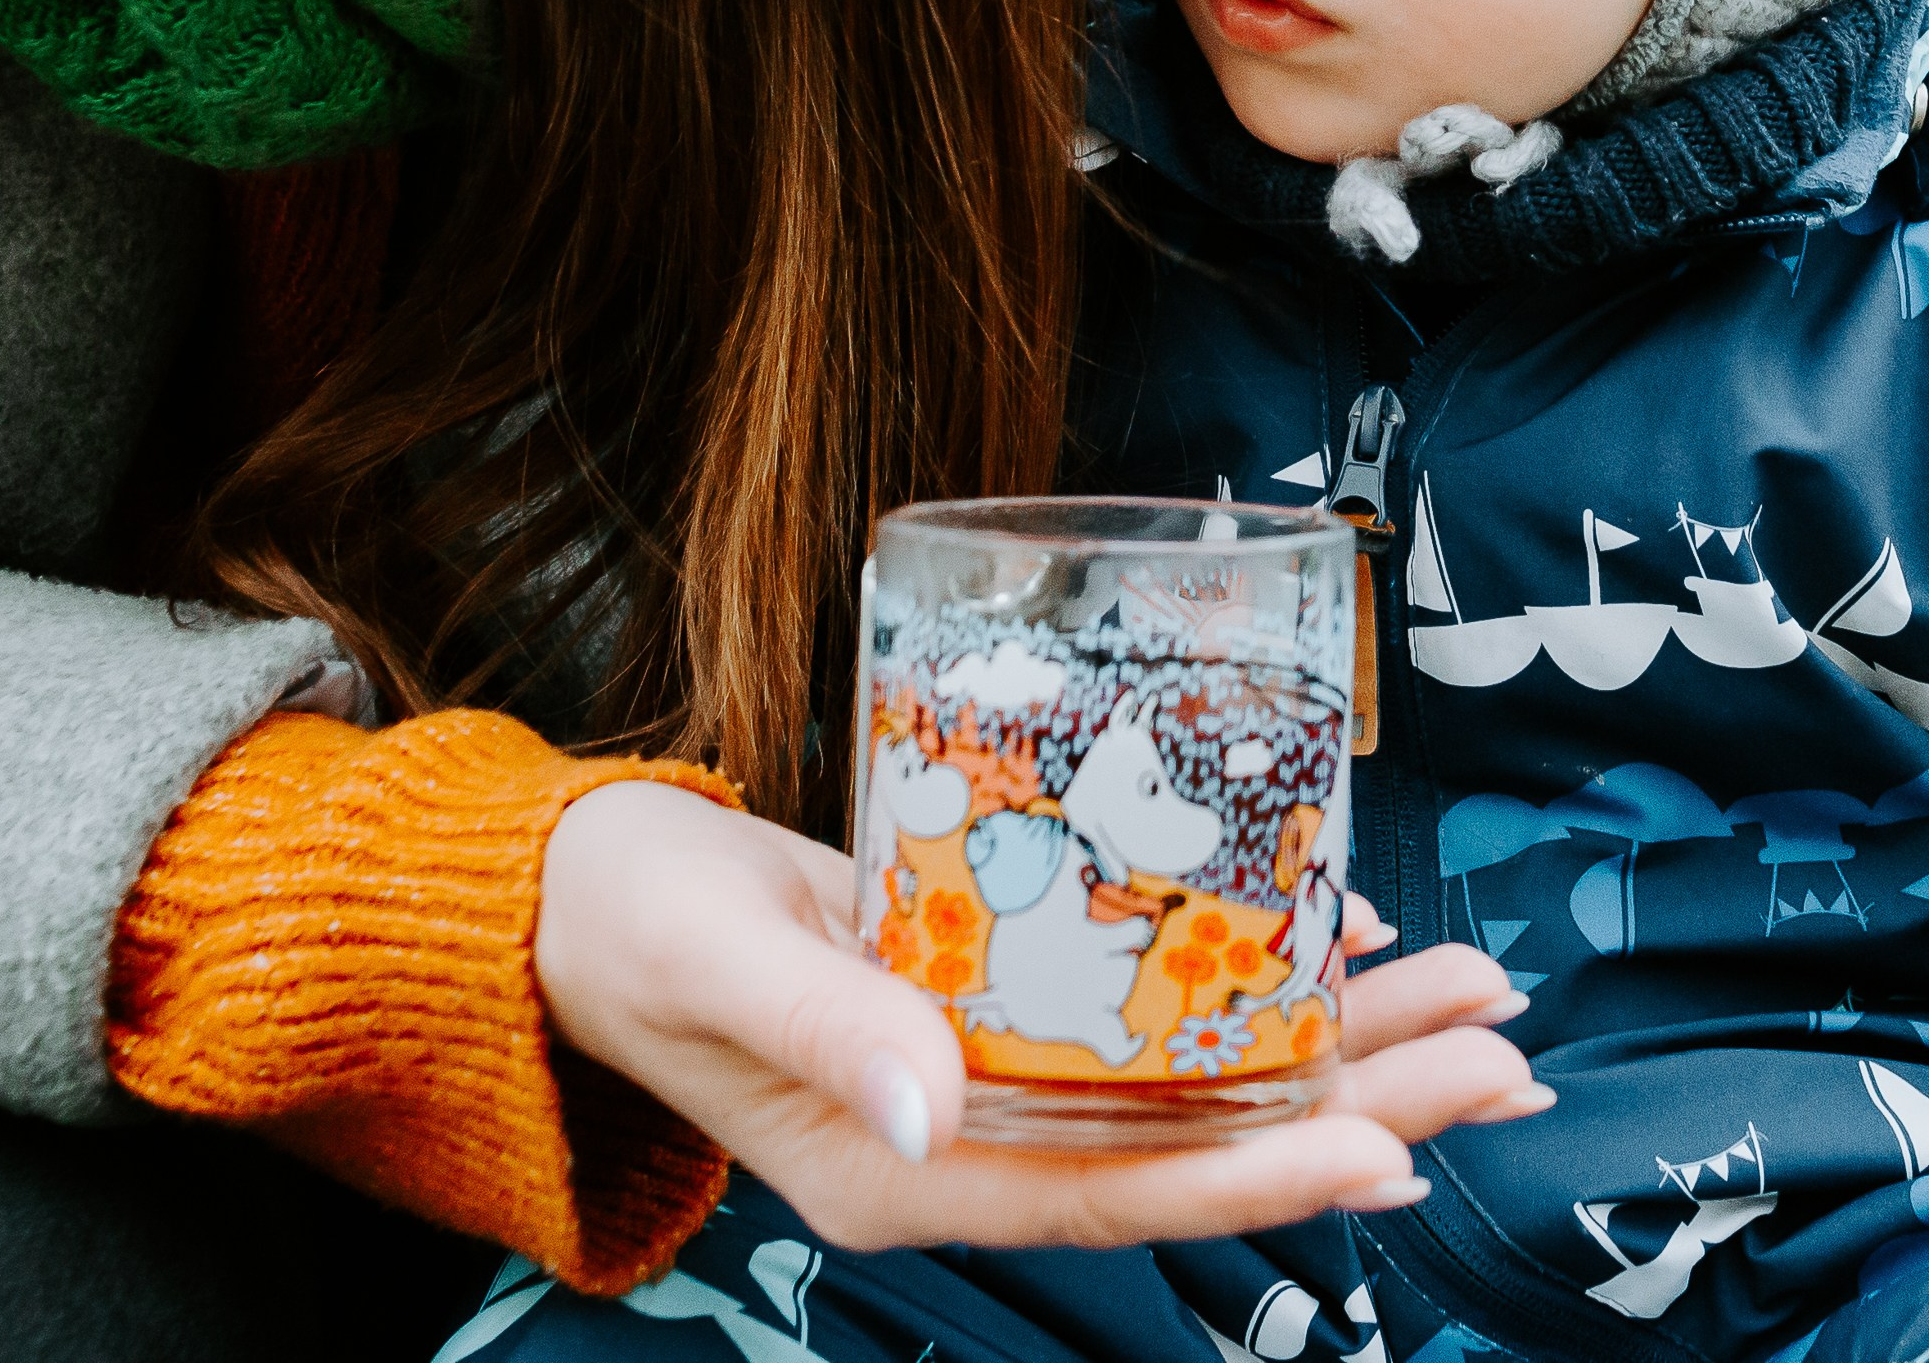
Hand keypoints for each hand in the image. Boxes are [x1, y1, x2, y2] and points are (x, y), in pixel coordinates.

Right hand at [537, 781, 1549, 1252]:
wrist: (578, 896)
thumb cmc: (623, 927)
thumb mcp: (714, 961)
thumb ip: (826, 1026)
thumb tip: (940, 1103)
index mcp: (911, 1166)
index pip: (1120, 1190)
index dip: (1260, 1176)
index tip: (1394, 1145)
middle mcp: (975, 1136)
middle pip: (1198, 1136)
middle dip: (1359, 1095)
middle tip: (1507, 1049)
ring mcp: (990, 1070)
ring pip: (1197, 1068)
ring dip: (1336, 1032)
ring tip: (1474, 994)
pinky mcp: (996, 992)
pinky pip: (1145, 1000)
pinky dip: (1240, 965)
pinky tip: (1333, 932)